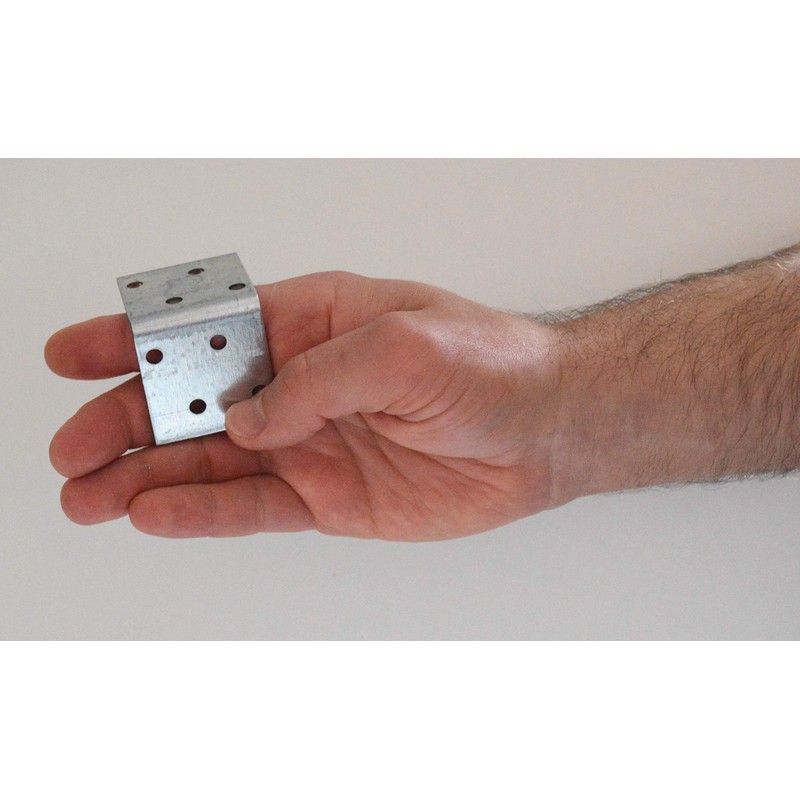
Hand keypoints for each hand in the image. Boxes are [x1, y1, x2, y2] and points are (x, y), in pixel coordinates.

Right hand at [46, 271, 562, 540]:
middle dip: (126, 423)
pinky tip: (154, 514)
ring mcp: (307, 441)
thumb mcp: (407, 344)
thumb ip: (320, 378)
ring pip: (210, 461)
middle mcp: (298, 382)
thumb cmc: (489, 365)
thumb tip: (248, 419)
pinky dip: (202, 512)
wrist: (542, 430)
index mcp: (311, 323)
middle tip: (70, 450)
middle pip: (192, 401)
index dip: (137, 340)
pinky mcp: (326, 495)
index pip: (207, 330)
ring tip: (87, 497)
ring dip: (146, 478)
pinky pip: (252, 505)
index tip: (75, 354)